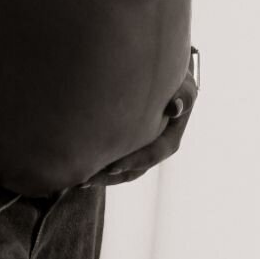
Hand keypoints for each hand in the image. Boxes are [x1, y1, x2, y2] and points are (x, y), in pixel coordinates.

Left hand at [79, 59, 199, 187]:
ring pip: (120, 170)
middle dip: (109, 176)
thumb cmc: (174, 80)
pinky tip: (77, 166)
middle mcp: (154, 150)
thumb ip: (183, 95)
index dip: (132, 162)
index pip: (152, 155)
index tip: (111, 167)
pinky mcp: (127, 146)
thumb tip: (175, 108)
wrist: (165, 78)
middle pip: (132, 170)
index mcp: (169, 141)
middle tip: (85, 179)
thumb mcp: (183, 85)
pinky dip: (97, 164)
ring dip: (100, 177)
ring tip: (76, 180)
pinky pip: (112, 159)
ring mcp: (140, 150)